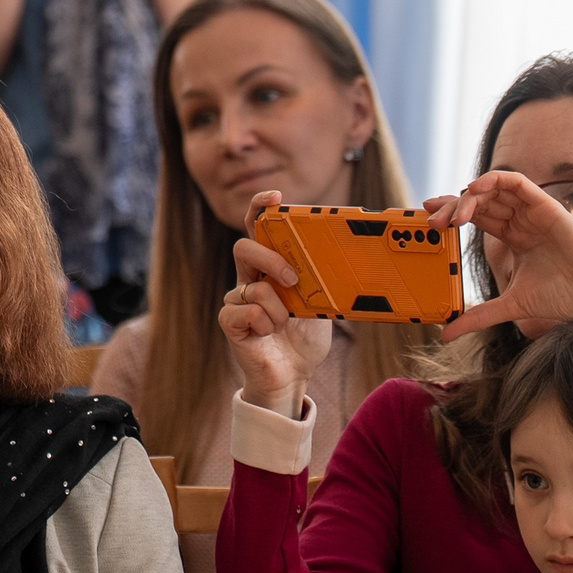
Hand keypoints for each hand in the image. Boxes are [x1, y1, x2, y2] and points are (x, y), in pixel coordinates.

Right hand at [223, 192, 336, 413]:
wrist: (293, 375)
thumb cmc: (304, 337)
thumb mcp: (320, 302)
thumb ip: (319, 280)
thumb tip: (343, 258)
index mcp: (269, 268)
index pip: (257, 229)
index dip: (259, 208)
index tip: (275, 197)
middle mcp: (249, 279)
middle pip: (244, 248)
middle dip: (269, 259)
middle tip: (293, 278)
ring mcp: (237, 299)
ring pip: (252, 288)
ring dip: (277, 309)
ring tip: (284, 325)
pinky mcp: (229, 321)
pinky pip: (245, 311)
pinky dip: (265, 324)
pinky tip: (268, 335)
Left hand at [428, 171, 572, 338]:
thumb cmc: (564, 296)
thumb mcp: (510, 305)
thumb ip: (478, 316)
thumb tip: (446, 335)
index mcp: (514, 237)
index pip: (477, 217)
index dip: (452, 215)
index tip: (430, 222)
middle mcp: (521, 221)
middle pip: (479, 202)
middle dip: (452, 207)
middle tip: (433, 221)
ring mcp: (532, 211)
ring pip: (493, 190)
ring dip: (468, 197)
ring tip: (454, 217)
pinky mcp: (545, 204)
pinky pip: (516, 181)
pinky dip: (493, 181)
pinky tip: (475, 192)